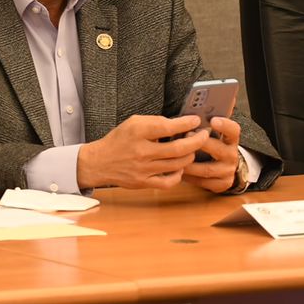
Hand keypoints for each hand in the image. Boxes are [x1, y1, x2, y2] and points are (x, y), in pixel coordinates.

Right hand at [76, 114, 210, 189]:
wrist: (99, 162)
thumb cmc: (118, 141)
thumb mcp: (132, 124)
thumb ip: (154, 123)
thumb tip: (178, 125)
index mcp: (136, 132)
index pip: (167, 127)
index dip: (186, 123)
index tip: (196, 120)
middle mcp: (140, 151)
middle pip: (178, 149)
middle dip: (196, 141)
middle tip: (203, 135)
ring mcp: (143, 169)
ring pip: (178, 165)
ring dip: (189, 156)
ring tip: (192, 150)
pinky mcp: (143, 182)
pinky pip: (169, 182)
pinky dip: (179, 175)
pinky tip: (179, 168)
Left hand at [182, 116, 242, 192]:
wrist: (222, 168)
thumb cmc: (208, 146)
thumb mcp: (210, 135)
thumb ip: (201, 128)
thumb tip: (182, 119)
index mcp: (230, 140)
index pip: (233, 130)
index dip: (225, 125)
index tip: (213, 120)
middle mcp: (232, 155)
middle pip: (218, 149)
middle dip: (200, 144)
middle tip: (186, 136)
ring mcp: (228, 171)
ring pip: (207, 169)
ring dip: (189, 164)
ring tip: (175, 157)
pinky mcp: (222, 184)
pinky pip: (203, 182)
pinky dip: (189, 177)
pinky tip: (177, 171)